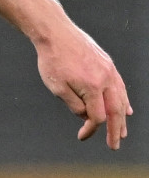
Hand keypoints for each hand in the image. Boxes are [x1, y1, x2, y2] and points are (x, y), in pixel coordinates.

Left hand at [36, 21, 131, 148]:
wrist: (54, 31)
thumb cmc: (52, 59)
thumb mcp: (56, 87)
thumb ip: (74, 105)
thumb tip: (87, 116)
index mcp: (92, 87)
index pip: (97, 117)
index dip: (91, 129)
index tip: (82, 136)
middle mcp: (105, 79)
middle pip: (115, 111)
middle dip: (115, 130)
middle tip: (114, 145)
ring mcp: (109, 70)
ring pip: (121, 99)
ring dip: (122, 118)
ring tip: (122, 132)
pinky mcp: (107, 63)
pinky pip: (120, 86)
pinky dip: (123, 100)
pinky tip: (126, 109)